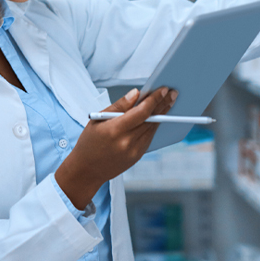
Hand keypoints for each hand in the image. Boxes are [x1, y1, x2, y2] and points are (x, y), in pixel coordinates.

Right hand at [55, 87, 177, 209]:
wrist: (86, 170)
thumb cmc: (89, 143)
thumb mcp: (97, 120)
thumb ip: (119, 106)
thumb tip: (136, 93)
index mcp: (115, 130)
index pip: (141, 112)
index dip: (154, 99)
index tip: (164, 89)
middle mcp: (127, 142)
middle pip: (151, 119)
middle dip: (163, 104)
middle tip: (173, 93)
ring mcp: (134, 151)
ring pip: (153, 128)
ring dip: (162, 114)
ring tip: (169, 101)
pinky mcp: (138, 156)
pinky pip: (149, 137)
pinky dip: (154, 125)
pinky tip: (159, 116)